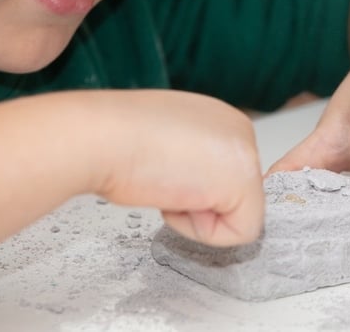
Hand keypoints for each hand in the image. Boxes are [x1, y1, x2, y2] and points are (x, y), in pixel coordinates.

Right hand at [83, 90, 265, 246]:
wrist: (102, 137)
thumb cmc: (116, 138)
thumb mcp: (166, 142)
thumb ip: (190, 159)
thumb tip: (191, 182)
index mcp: (221, 118)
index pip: (224, 175)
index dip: (192, 188)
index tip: (164, 171)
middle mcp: (240, 129)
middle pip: (234, 196)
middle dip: (197, 202)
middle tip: (163, 179)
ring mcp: (247, 153)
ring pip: (237, 214)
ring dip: (197, 215)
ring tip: (167, 184)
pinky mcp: (245, 183)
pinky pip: (240, 231)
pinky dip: (204, 231)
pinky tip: (177, 200)